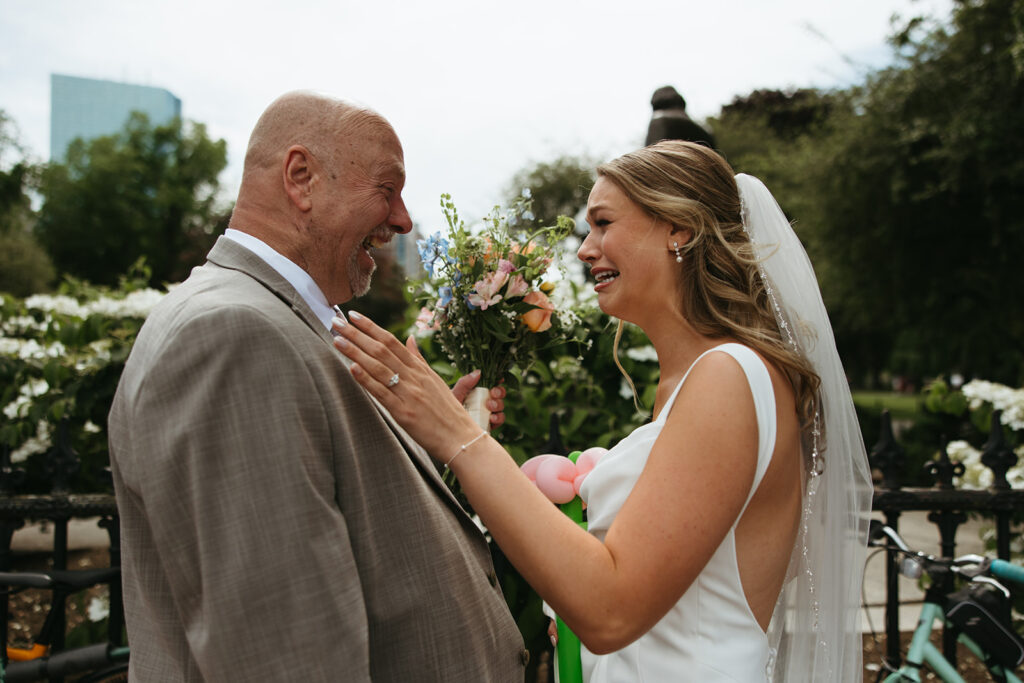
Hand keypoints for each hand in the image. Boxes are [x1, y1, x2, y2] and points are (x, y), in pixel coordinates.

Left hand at [332, 311, 484, 460]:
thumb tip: (410, 338)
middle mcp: (414, 377)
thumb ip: (419, 359)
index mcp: (420, 369)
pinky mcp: (403, 412)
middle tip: (337, 322)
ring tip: (337, 340)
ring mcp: (408, 394)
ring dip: (356, 352)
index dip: (371, 327)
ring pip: (378, 367)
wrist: (460, 438)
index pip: (392, 341)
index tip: (354, 315)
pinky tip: (352, 368)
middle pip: (381, 350)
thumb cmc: (448, 412)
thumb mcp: (435, 380)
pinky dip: (366, 379)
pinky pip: (382, 393)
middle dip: (357, 334)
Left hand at [451, 375, 506, 429]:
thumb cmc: (448, 409)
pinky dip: (498, 418)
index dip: (497, 379)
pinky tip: (492, 418)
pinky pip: (500, 420)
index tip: (499, 379)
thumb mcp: (455, 394)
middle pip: (499, 393)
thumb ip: (464, 383)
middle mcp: (484, 401)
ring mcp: (488, 413)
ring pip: (501, 406)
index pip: (491, 383)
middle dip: (499, 391)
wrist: (447, 429)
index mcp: (477, 391)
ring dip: (498, 404)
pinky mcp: (489, 425)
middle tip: (493, 393)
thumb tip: (478, 372)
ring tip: (489, 406)